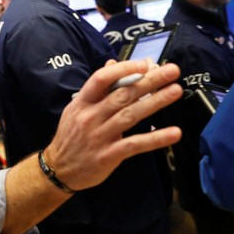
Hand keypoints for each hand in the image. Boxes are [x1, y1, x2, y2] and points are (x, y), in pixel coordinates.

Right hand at [44, 59, 182, 190]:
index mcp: (82, 102)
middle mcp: (91, 117)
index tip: (144, 64)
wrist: (58, 169)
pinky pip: (135, 144)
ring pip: (131, 115)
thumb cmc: (71, 136)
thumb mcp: (76, 108)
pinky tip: (173, 133)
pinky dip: (156, 138)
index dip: (124, 69)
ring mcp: (100, 136)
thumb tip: (111, 64)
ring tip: (174, 91)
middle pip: (123, 94)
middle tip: (171, 71)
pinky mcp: (109, 155)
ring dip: (156, 102)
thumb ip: (96, 88)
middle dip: (149, 80)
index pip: (102, 79)